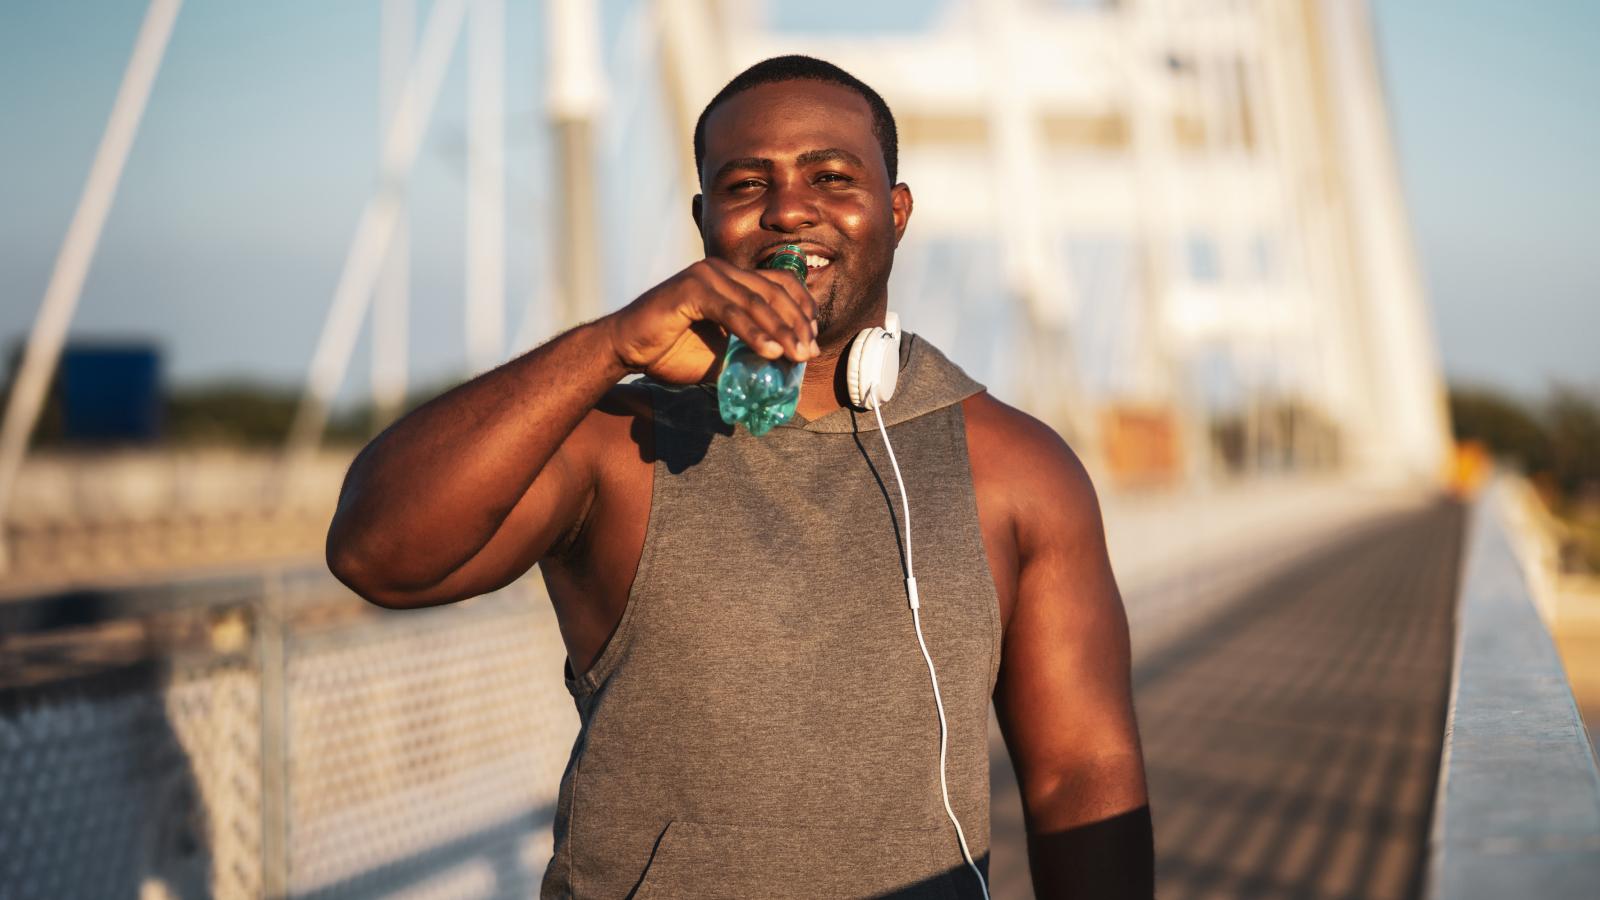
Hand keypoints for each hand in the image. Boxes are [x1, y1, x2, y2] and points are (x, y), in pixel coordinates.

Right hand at [605, 258, 819, 384]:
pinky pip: (731, 311)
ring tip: (796, 356)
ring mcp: (705, 275)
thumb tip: (784, 368)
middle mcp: (721, 270)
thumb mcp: (722, 355)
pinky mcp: (690, 288)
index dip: (802, 308)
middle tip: (810, 352)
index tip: (814, 337)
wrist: (626, 350)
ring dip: (781, 330)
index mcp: (730, 278)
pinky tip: (771, 351)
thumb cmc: (670, 351)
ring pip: (755, 302)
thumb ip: (749, 353)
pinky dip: (754, 332)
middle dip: (796, 323)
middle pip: (773, 291)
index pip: (780, 283)